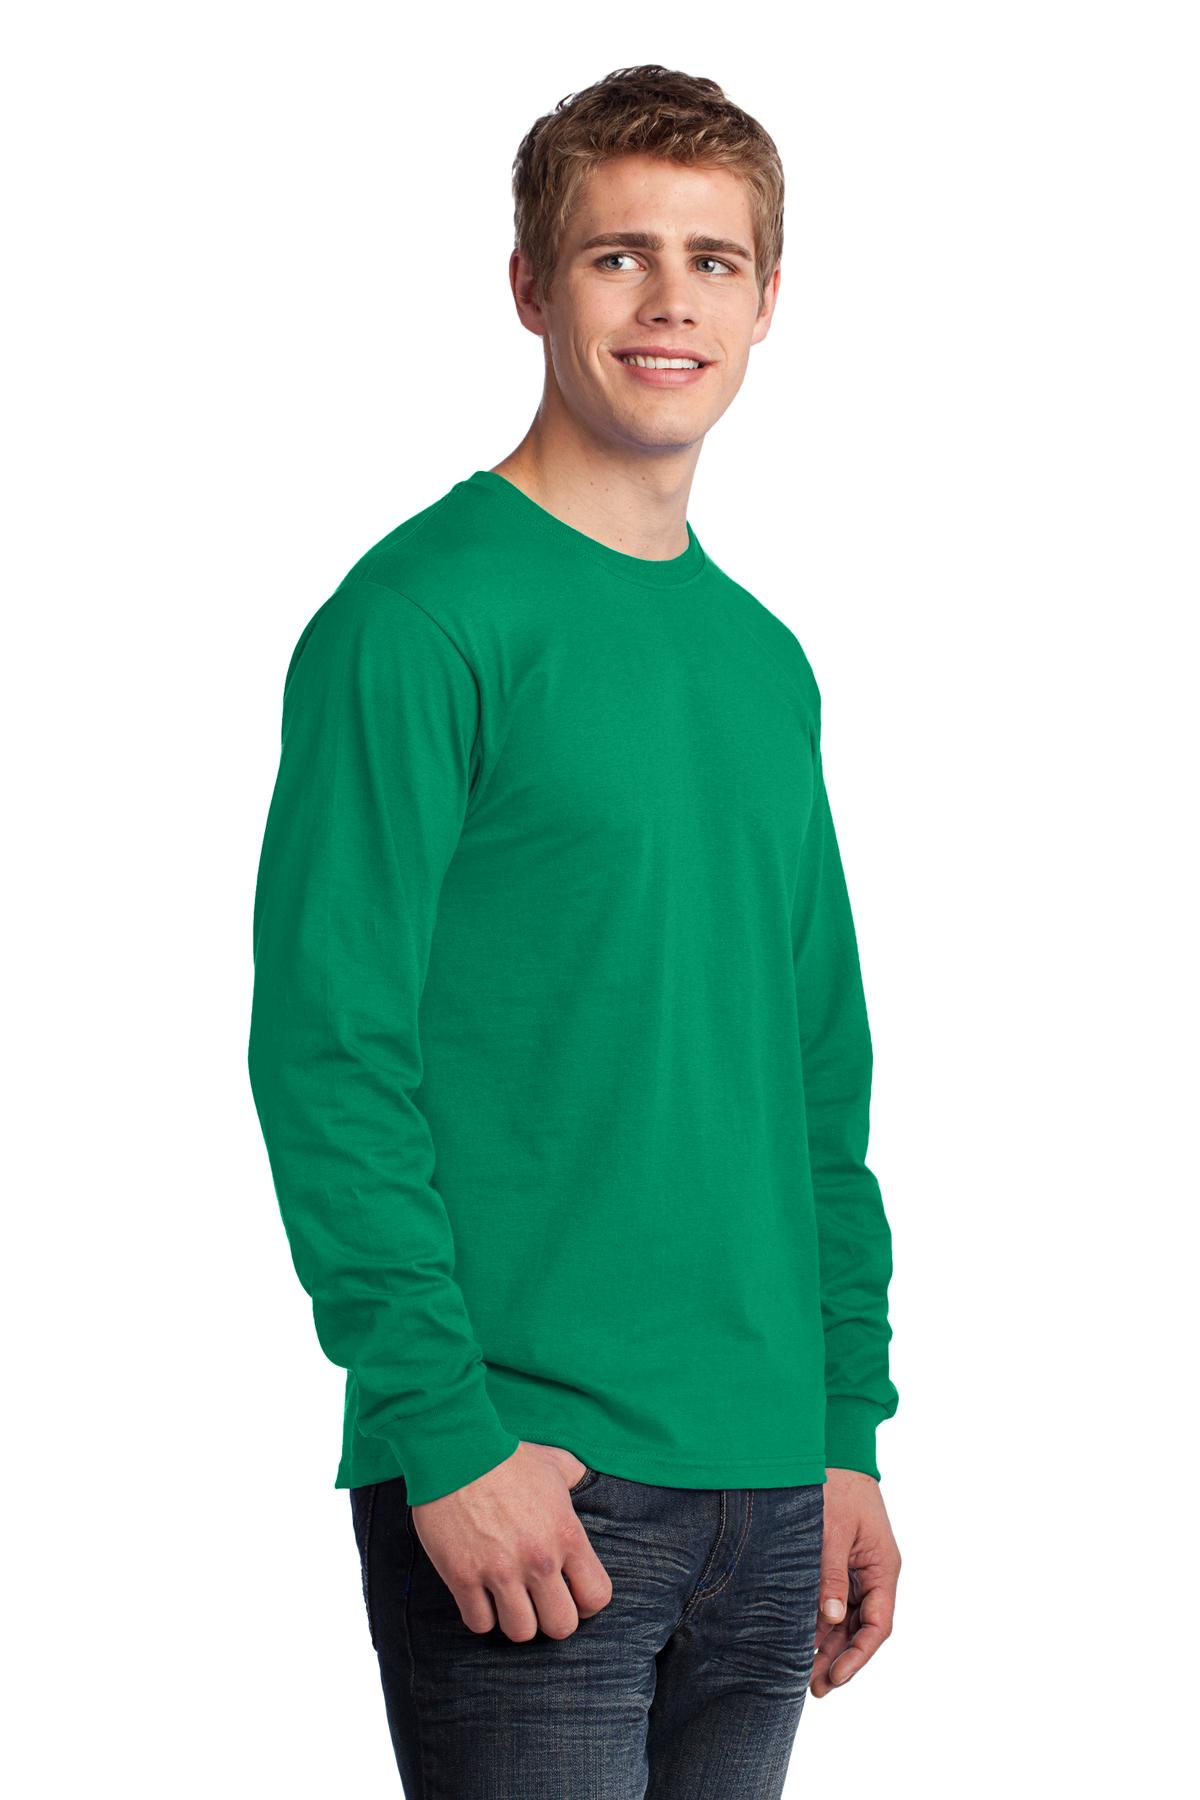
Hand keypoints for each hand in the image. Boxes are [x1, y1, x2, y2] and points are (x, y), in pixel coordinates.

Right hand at [410, 1440, 613, 1642]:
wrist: (456, 1450)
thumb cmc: (508, 1456)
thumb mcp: (556, 1463)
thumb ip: (578, 1477)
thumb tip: (586, 1482)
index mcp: (567, 1534)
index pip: (596, 1596)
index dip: (586, 1602)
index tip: (572, 1594)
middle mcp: (538, 1559)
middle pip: (561, 1626)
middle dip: (551, 1618)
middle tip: (538, 1601)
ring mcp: (500, 1571)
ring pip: (520, 1632)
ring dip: (516, 1619)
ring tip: (508, 1599)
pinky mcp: (463, 1577)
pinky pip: (479, 1623)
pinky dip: (481, 1615)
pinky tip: (480, 1594)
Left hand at [810, 1466, 900, 1695]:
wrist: (835, 1450)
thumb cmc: (837, 1484)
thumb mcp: (832, 1530)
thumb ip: (830, 1574)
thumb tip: (830, 1620)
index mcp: (883, 1568)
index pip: (878, 1626)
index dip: (858, 1656)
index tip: (836, 1676)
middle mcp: (875, 1574)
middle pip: (862, 1629)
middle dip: (839, 1659)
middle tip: (813, 1687)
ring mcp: (858, 1569)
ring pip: (847, 1619)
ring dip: (829, 1645)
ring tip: (803, 1672)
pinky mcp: (841, 1562)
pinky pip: (834, 1600)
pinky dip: (820, 1621)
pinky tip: (802, 1638)